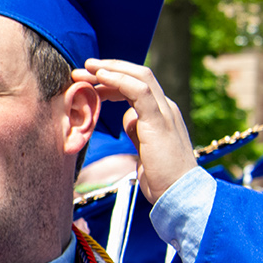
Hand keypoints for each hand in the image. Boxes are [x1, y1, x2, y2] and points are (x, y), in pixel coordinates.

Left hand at [73, 59, 193, 201]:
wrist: (180, 194)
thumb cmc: (162, 177)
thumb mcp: (145, 148)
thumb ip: (137, 130)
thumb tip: (127, 118)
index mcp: (162, 113)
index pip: (136, 86)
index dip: (112, 80)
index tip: (89, 82)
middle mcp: (165, 107)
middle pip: (137, 76)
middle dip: (108, 69)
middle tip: (82, 69)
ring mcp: (165, 112)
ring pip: (139, 77)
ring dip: (110, 70)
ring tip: (86, 69)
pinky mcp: (159, 121)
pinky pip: (139, 91)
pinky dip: (119, 80)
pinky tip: (101, 77)